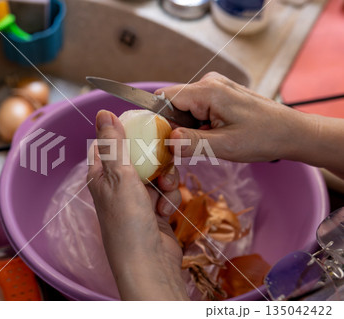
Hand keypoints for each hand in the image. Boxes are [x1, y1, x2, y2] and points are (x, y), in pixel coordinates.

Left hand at [87, 110, 188, 299]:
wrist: (149, 264)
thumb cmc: (127, 221)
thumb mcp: (119, 175)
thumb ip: (114, 143)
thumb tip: (103, 112)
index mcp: (101, 175)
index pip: (109, 144)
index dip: (125, 133)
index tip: (144, 127)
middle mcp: (117, 185)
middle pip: (139, 157)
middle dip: (155, 160)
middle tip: (162, 165)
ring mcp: (136, 199)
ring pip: (157, 174)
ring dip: (166, 182)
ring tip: (164, 195)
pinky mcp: (154, 211)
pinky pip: (166, 193)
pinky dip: (169, 200)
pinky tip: (165, 213)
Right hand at [156, 72, 343, 177]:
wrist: (291, 132)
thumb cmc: (264, 137)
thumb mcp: (225, 146)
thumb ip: (192, 143)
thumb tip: (167, 141)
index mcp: (208, 91)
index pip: (165, 98)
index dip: (159, 120)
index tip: (162, 141)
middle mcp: (209, 83)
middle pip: (174, 104)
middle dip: (177, 127)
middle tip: (191, 147)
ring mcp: (216, 87)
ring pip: (185, 108)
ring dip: (190, 128)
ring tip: (210, 141)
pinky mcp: (221, 95)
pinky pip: (198, 108)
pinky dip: (199, 124)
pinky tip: (215, 135)